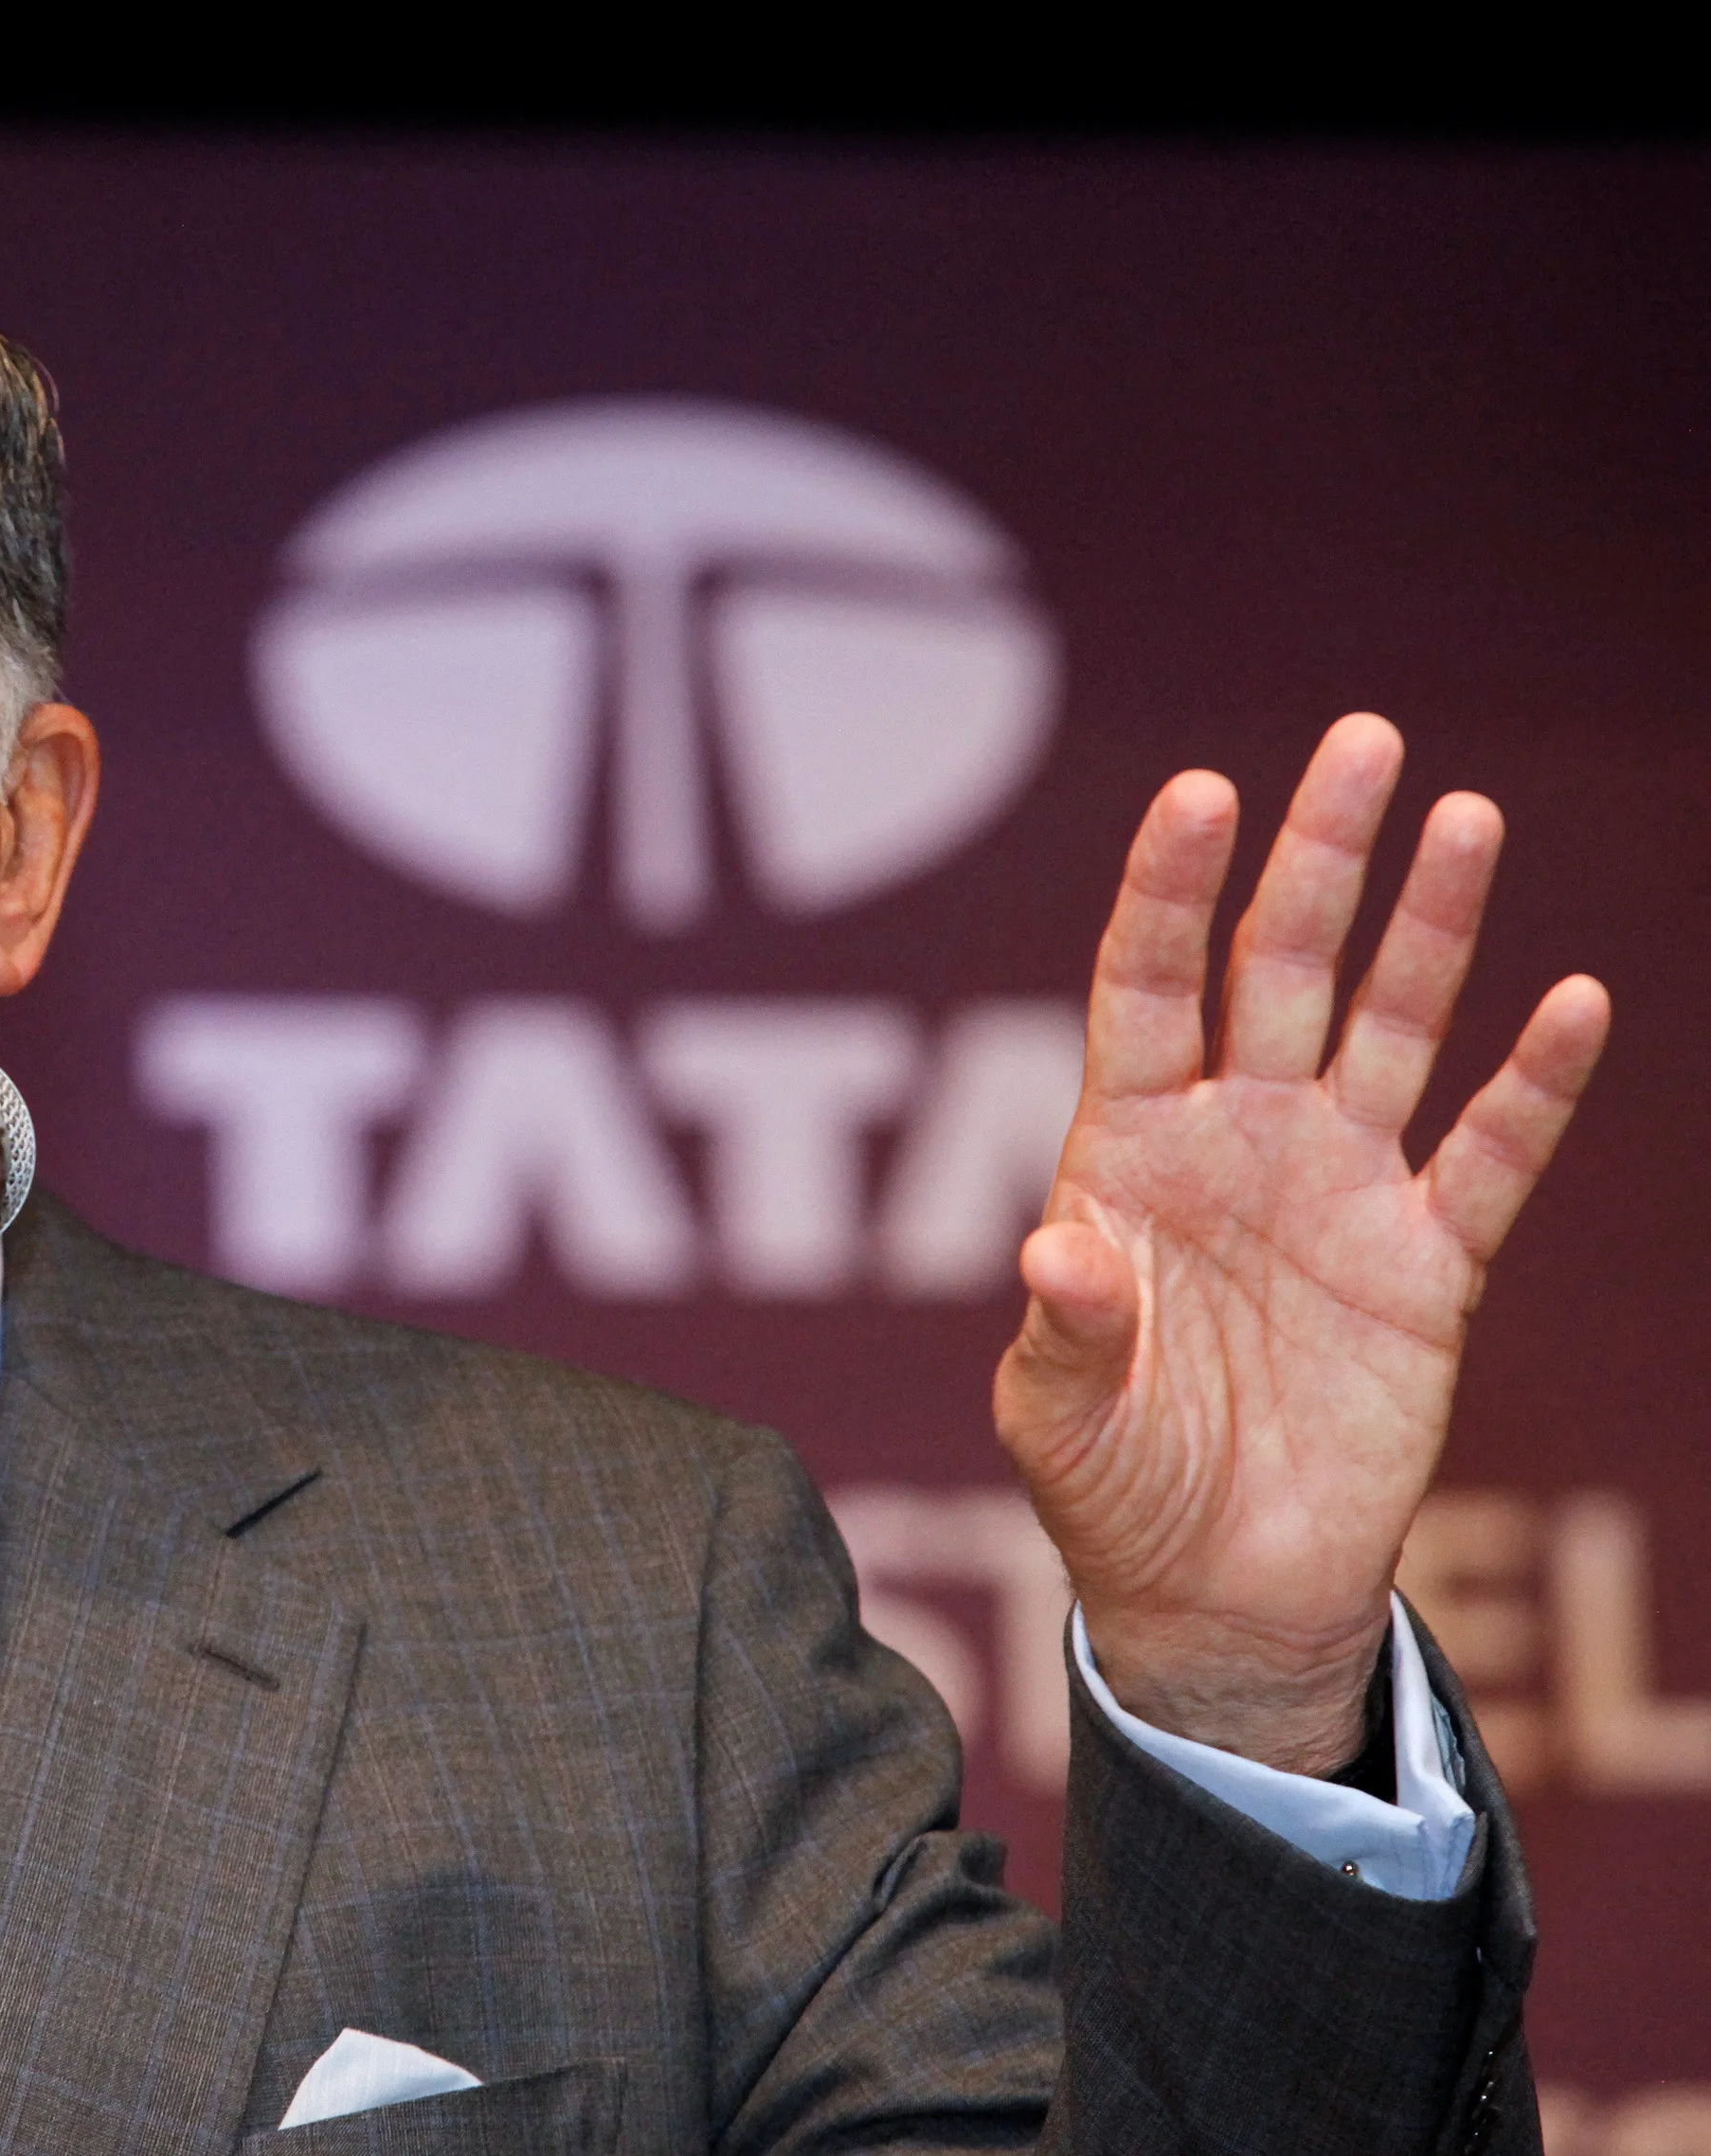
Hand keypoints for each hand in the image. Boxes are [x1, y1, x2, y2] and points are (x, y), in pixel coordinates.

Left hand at [994, 714, 1610, 1772]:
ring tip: (1468, 816)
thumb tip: (1055, 1255)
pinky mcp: (1428, 1266)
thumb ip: (1067, 1332)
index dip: (1170, 893)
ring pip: (1392, 1029)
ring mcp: (1337, 1191)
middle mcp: (1238, 1143)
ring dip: (1431, 929)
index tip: (1199, 792)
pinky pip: (1490, 1156)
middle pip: (1278, 970)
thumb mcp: (1060, 1418)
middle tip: (1364, 741)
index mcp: (1128, 1154)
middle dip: (1316, 859)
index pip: (1146, 990)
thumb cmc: (1111, 1488)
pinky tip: (1571, 998)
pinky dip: (1534, 1083)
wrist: (1216, 1590)